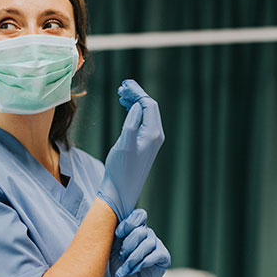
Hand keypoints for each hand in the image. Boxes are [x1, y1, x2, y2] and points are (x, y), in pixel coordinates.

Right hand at [97, 80, 164, 220]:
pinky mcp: (145, 145)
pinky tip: (125, 109)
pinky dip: (134, 112)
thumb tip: (136, 106)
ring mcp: (152, 140)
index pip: (149, 104)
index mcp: (153, 134)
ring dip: (135, 102)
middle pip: (150, 107)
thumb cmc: (120, 170)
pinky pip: (143, 121)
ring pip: (146, 113)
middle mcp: (156, 136)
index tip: (124, 85)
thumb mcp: (124, 145)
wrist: (121, 191)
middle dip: (136, 95)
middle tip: (121, 87)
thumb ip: (131, 123)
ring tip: (121, 95)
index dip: (137, 92)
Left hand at [109, 209, 170, 276]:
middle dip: (128, 245)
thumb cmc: (118, 264)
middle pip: (141, 231)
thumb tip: (108, 222)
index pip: (139, 215)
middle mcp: (148, 233)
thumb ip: (114, 234)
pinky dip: (143, 263)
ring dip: (133, 258)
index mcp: (136, 227)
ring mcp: (157, 244)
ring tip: (125, 268)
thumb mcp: (113, 247)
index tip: (117, 234)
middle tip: (121, 256)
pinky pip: (156, 255)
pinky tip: (134, 270)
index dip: (128, 224)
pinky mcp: (163, 256)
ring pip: (147, 244)